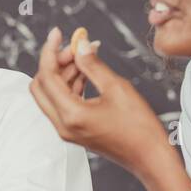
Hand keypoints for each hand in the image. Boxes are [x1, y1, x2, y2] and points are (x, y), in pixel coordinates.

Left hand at [29, 26, 175, 180]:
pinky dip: (71, 85)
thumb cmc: (139, 126)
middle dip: (55, 62)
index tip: (57, 32)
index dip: (50, 50)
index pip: (46, 76)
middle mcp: (62, 125)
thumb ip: (92, 64)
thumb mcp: (117, 88)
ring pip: (51, 94)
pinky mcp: (74, 131)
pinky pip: (63, 103)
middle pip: (41, 85)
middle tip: (76, 47)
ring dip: (64, 72)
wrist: (150, 158)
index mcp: (70, 115)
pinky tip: (88, 72)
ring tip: (87, 56)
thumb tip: (79, 44)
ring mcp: (66, 130)